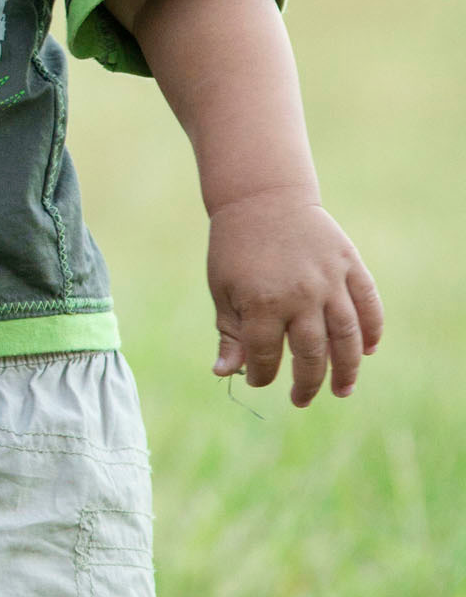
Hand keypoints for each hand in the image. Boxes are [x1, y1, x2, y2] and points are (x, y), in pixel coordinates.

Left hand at [207, 188, 382, 404]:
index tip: (259, 380)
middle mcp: (301, 295)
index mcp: (262, 302)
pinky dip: (372, 329)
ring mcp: (329, 279)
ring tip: (342, 390)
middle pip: (312, 354)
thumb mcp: (223, 289)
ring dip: (348, 369)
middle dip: (306, 383)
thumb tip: (225, 373)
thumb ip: (229, 333)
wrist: (262, 197)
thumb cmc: (235, 247)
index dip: (262, 375)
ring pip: (347, 336)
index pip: (267, 356)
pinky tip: (368, 351)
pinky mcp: (349, 263)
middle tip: (300, 399)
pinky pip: (368, 303)